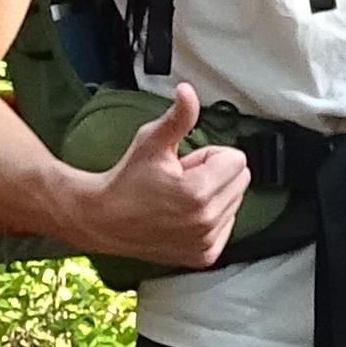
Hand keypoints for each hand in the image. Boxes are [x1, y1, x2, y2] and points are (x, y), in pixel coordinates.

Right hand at [72, 80, 249, 271]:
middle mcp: (206, 221)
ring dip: (214, 196)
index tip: (184, 164)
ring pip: (235, 202)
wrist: (105, 220)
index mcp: (198, 192)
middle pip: (240, 180)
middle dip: (214, 174)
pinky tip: (183, 215)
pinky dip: (211, 217)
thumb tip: (188, 91)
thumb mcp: (151, 141)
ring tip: (179, 198)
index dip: (209, 155)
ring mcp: (206, 241)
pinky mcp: (204, 255)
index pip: (236, 159)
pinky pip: (227, 224)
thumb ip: (179, 117)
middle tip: (181, 179)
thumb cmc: (127, 180)